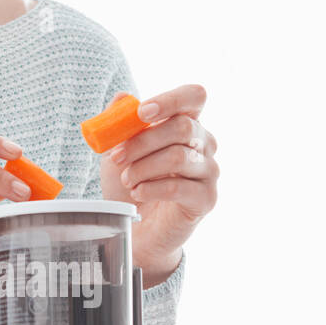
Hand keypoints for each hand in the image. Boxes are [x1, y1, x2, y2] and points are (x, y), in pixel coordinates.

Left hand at [98, 85, 218, 285]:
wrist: (136, 228)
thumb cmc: (130, 185)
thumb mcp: (116, 151)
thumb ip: (118, 124)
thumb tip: (121, 98)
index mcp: (187, 123)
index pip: (194, 97)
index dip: (170, 100)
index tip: (142, 113)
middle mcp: (205, 143)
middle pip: (182, 127)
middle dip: (143, 142)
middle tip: (117, 157)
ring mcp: (209, 171)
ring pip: (179, 157)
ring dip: (144, 167)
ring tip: (127, 180)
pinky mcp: (206, 199)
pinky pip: (179, 187)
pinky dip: (152, 188)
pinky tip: (138, 193)